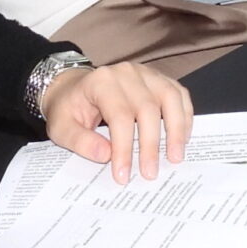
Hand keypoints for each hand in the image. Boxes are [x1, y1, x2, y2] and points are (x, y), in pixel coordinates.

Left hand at [38, 58, 192, 182]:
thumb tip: (106, 155)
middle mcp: (126, 73)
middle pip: (148, 108)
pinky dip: (184, 115)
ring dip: (176, 129)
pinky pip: (178, 93)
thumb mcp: (61, 128)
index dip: (124, 147)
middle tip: (150, 173)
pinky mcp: (158, 78)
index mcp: (101, 82)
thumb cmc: (68, 109)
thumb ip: (81, 142)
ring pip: (170, 97)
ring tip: (176, 156)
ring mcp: (145, 73)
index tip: (124, 174)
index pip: (119, 116)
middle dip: (151, 145)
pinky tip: (184, 137)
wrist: (72, 88)